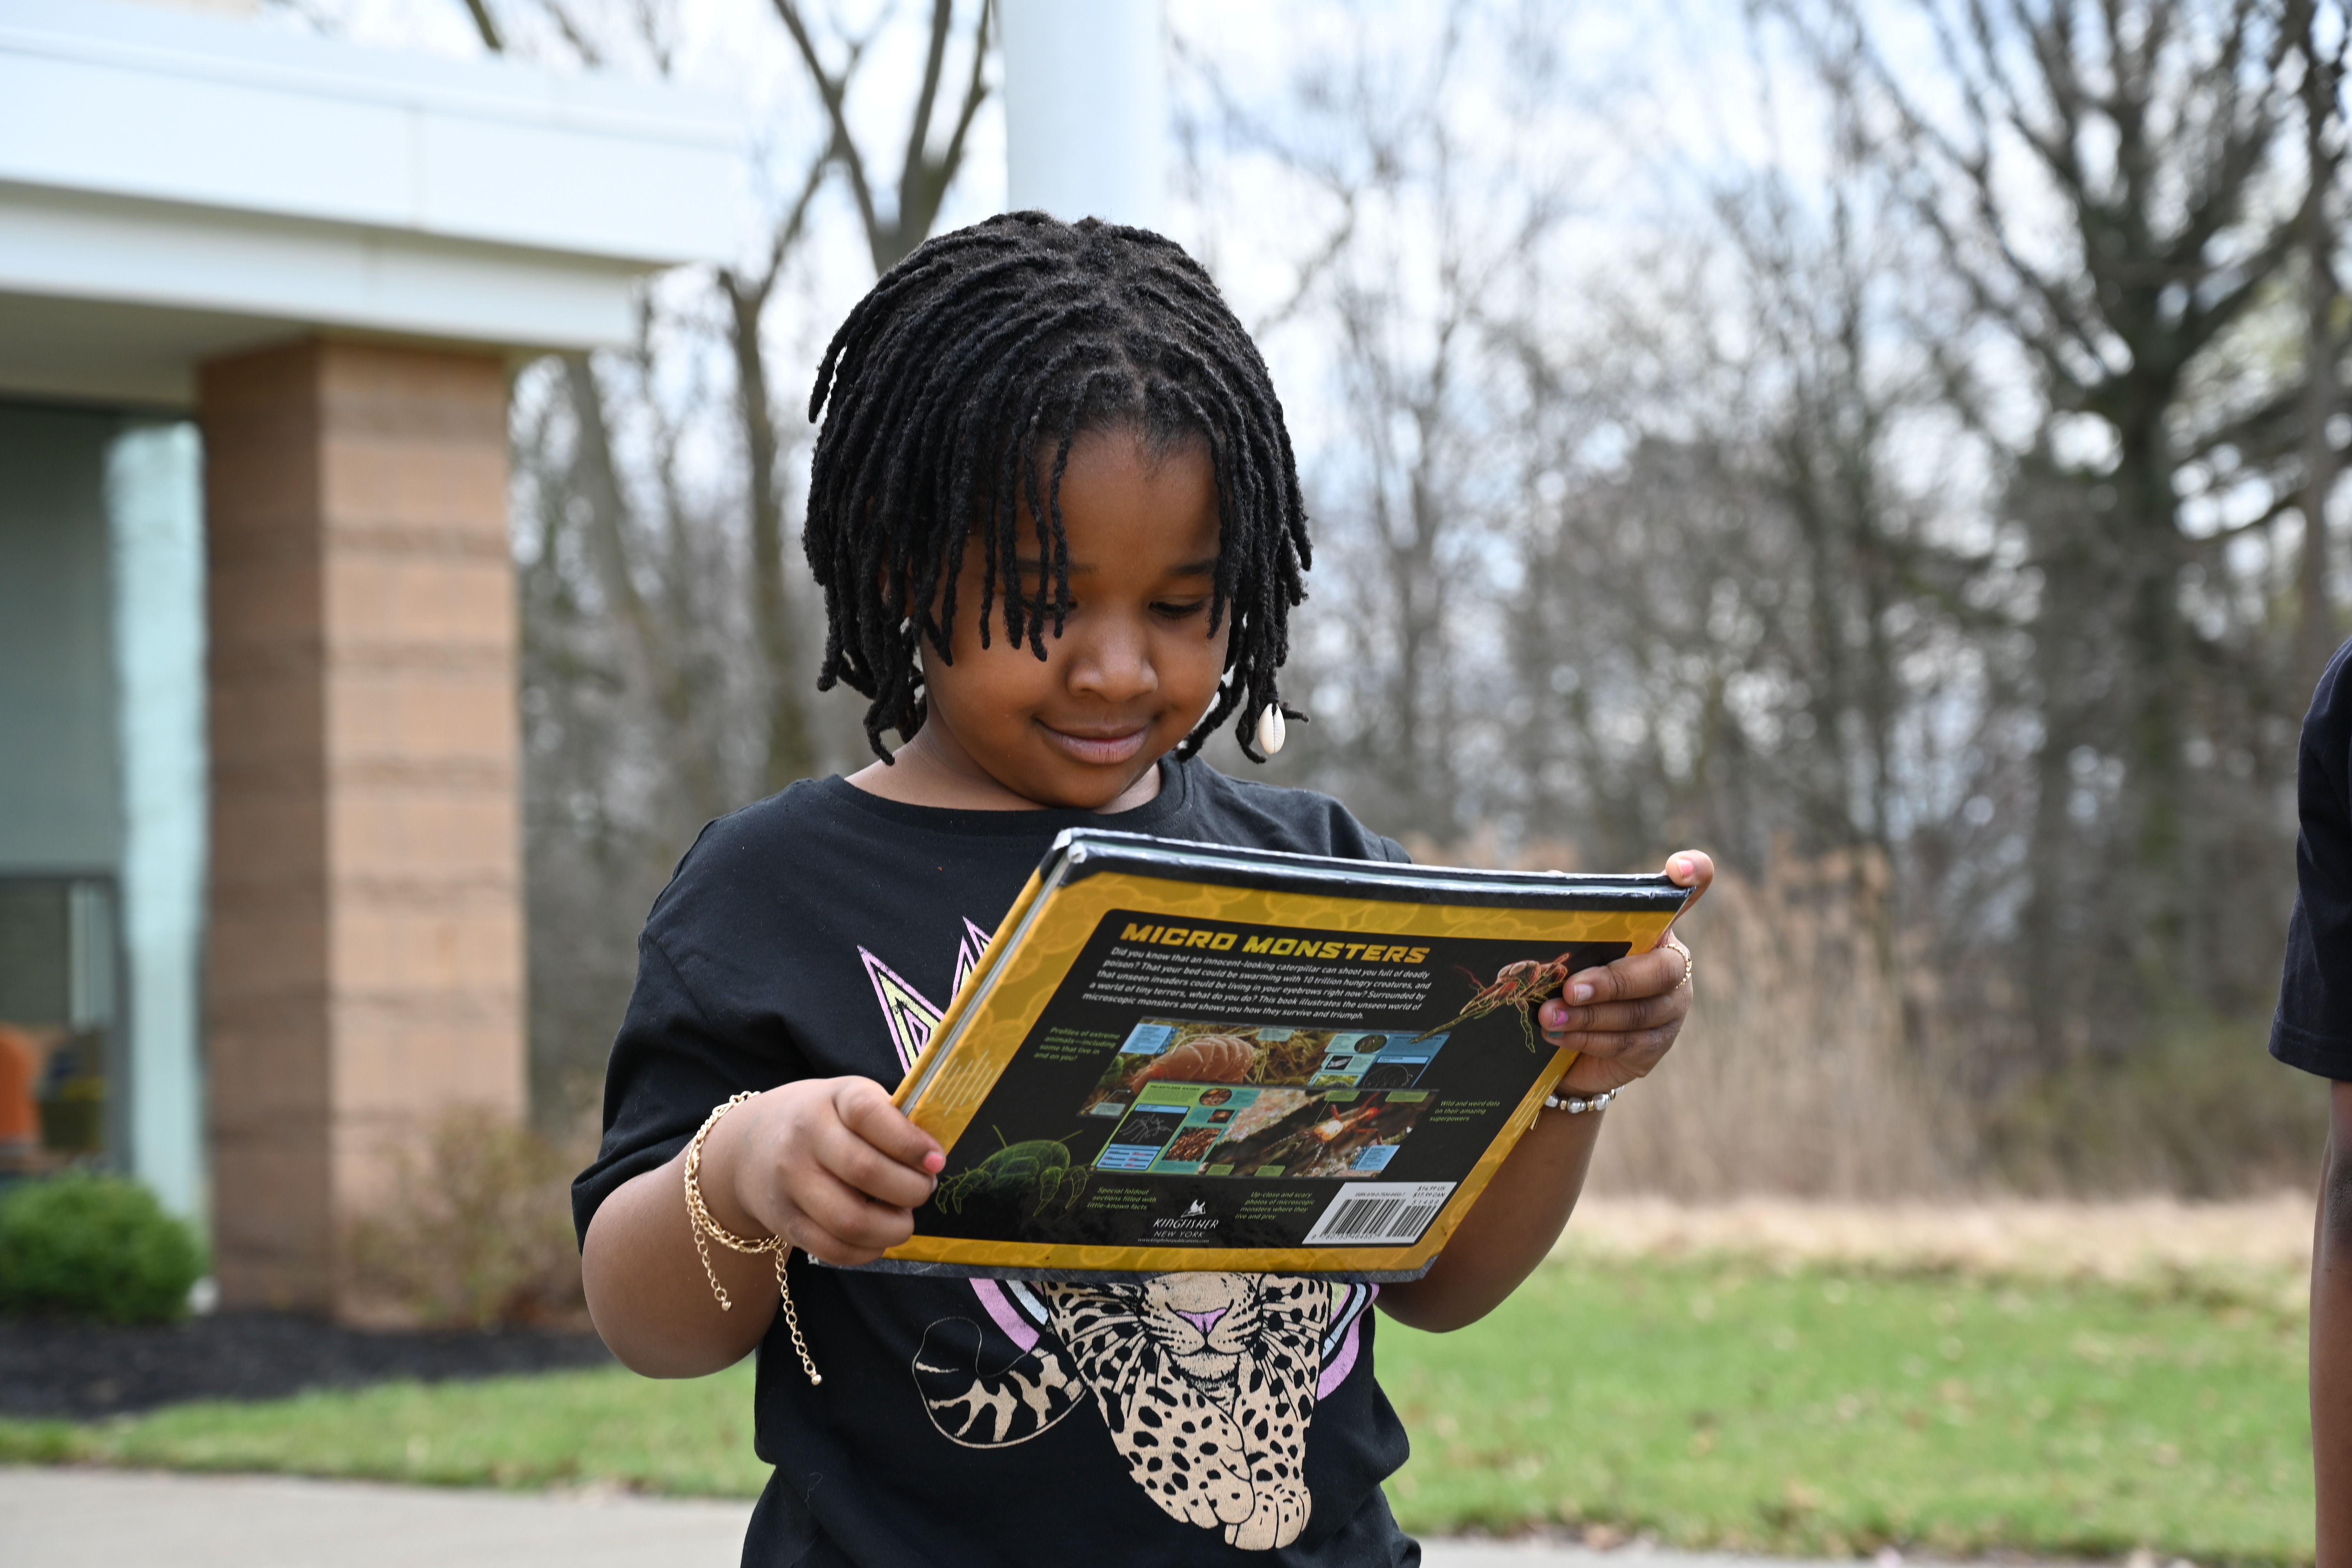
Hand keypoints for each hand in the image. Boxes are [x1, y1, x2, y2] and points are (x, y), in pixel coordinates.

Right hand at [712, 1077, 945, 1266]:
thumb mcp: (849, 1100)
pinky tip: (879, 1238)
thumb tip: (933, 1159)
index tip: (937, 1160)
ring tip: (903, 1218)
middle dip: (910, 1189)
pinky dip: (868, 1251)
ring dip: (893, 1227)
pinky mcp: (786, 1222)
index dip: (911, 1141)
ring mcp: (791, 1183)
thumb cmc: (821, 1121)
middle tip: (923, 1189)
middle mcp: (804, 1138)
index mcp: (830, 1100)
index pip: (870, 1115)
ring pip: (851, 1220)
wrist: (750, 1146)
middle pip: (866, 1171)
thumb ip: (889, 1120)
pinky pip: (834, 1249)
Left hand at [1539, 850, 1711, 1094]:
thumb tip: (1552, 878)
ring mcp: (1671, 1007)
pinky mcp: (1658, 1045)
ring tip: (1548, 1016)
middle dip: (1613, 981)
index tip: (1678, 870)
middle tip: (1570, 989)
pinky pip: (1628, 1043)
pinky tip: (1557, 1034)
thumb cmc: (1571, 982)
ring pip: (1640, 1012)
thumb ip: (1566, 917)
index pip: (1686, 894)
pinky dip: (1589, 1039)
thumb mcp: (1564, 947)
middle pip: (1661, 970)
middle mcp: (1672, 964)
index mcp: (1653, 927)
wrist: (1570, 1046)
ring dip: (1590, 1016)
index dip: (1695, 875)